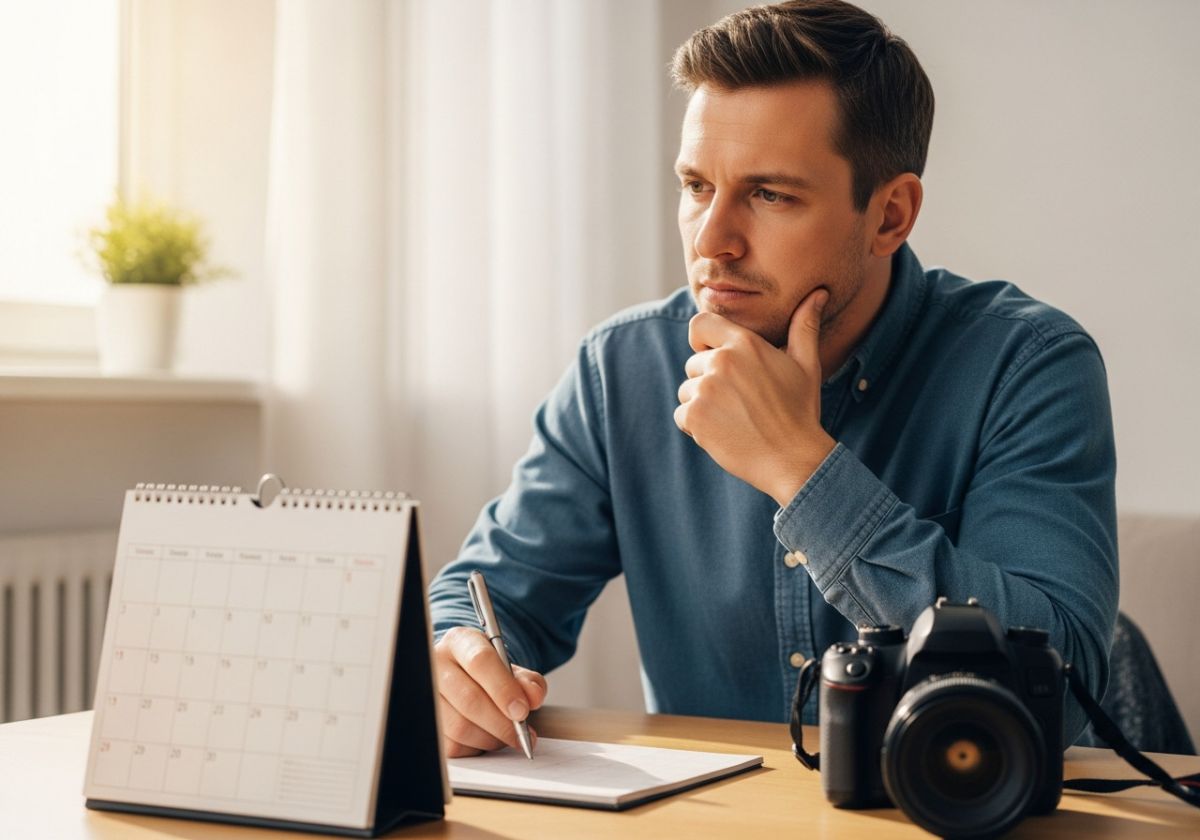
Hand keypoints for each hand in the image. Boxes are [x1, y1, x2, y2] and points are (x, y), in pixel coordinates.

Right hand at [434, 626, 547, 756]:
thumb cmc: (487, 672)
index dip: (503, 689)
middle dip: (502, 723)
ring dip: (492, 738)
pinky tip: (488, 737)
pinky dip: (477, 747)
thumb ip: (528, 681)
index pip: (480, 662)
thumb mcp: (511, 668)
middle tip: (523, 734)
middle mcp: (437, 664)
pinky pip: (454, 745)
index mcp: (460, 641)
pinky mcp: (427, 722)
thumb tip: (533, 697)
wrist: (463, 677)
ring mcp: (427, 694)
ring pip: (461, 727)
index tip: (522, 710)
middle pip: (469, 699)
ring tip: (508, 735)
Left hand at [674, 287, 836, 505]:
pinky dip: (696, 427)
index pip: (700, 323)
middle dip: (708, 381)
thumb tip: (817, 294)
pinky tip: (725, 433)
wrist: (793, 458)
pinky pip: (682, 415)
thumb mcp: (806, 364)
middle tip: (738, 402)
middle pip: (693, 363)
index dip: (703, 340)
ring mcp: (705, 389)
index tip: (714, 357)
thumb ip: (804, 326)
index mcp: (744, 343)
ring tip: (734, 418)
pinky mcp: (694, 416)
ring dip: (702, 405)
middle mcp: (721, 361)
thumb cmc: (800, 411)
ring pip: (687, 391)